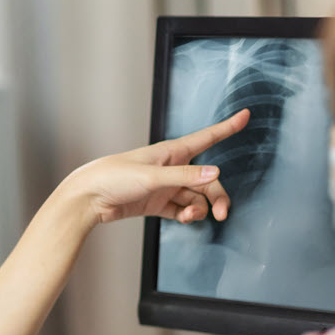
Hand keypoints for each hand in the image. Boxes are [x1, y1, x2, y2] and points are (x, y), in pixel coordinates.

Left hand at [63, 109, 249, 225]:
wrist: (89, 198)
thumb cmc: (114, 177)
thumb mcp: (152, 176)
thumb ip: (184, 177)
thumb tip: (214, 174)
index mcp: (172, 152)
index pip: (207, 137)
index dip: (227, 128)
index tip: (245, 115)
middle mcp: (172, 168)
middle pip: (207, 180)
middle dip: (217, 196)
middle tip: (221, 213)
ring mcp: (166, 186)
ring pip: (196, 197)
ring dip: (199, 209)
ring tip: (190, 217)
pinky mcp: (157, 203)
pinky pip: (182, 209)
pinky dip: (188, 215)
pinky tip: (185, 219)